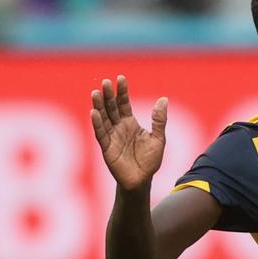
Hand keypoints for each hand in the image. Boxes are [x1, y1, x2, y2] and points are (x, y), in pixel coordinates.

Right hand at [90, 76, 166, 191]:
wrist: (142, 180)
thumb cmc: (150, 160)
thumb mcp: (158, 138)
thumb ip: (159, 119)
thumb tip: (163, 99)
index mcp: (130, 123)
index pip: (124, 103)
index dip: (122, 92)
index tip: (120, 78)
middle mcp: (118, 128)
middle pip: (111, 108)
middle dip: (108, 95)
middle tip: (105, 82)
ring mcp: (111, 137)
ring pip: (103, 118)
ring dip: (99, 106)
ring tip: (95, 93)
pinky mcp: (107, 148)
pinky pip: (101, 134)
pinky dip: (97, 124)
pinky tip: (94, 112)